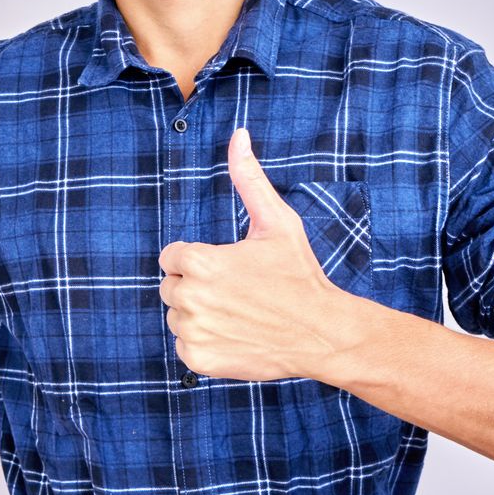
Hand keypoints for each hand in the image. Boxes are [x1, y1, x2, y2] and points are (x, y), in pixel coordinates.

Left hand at [158, 126, 356, 382]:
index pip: (171, 257)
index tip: (228, 268)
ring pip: (177, 317)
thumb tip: (238, 135)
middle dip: (196, 286)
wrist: (323, 332)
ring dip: (199, 315)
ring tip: (238, 314)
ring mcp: (192, 331)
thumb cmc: (298, 274)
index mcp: (198, 261)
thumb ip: (248, 178)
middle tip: (237, 292)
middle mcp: (189, 297)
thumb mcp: (276, 222)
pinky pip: (184, 345)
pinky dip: (204, 343)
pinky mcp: (198, 359)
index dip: (198, 260)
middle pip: (171, 287)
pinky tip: (235, 336)